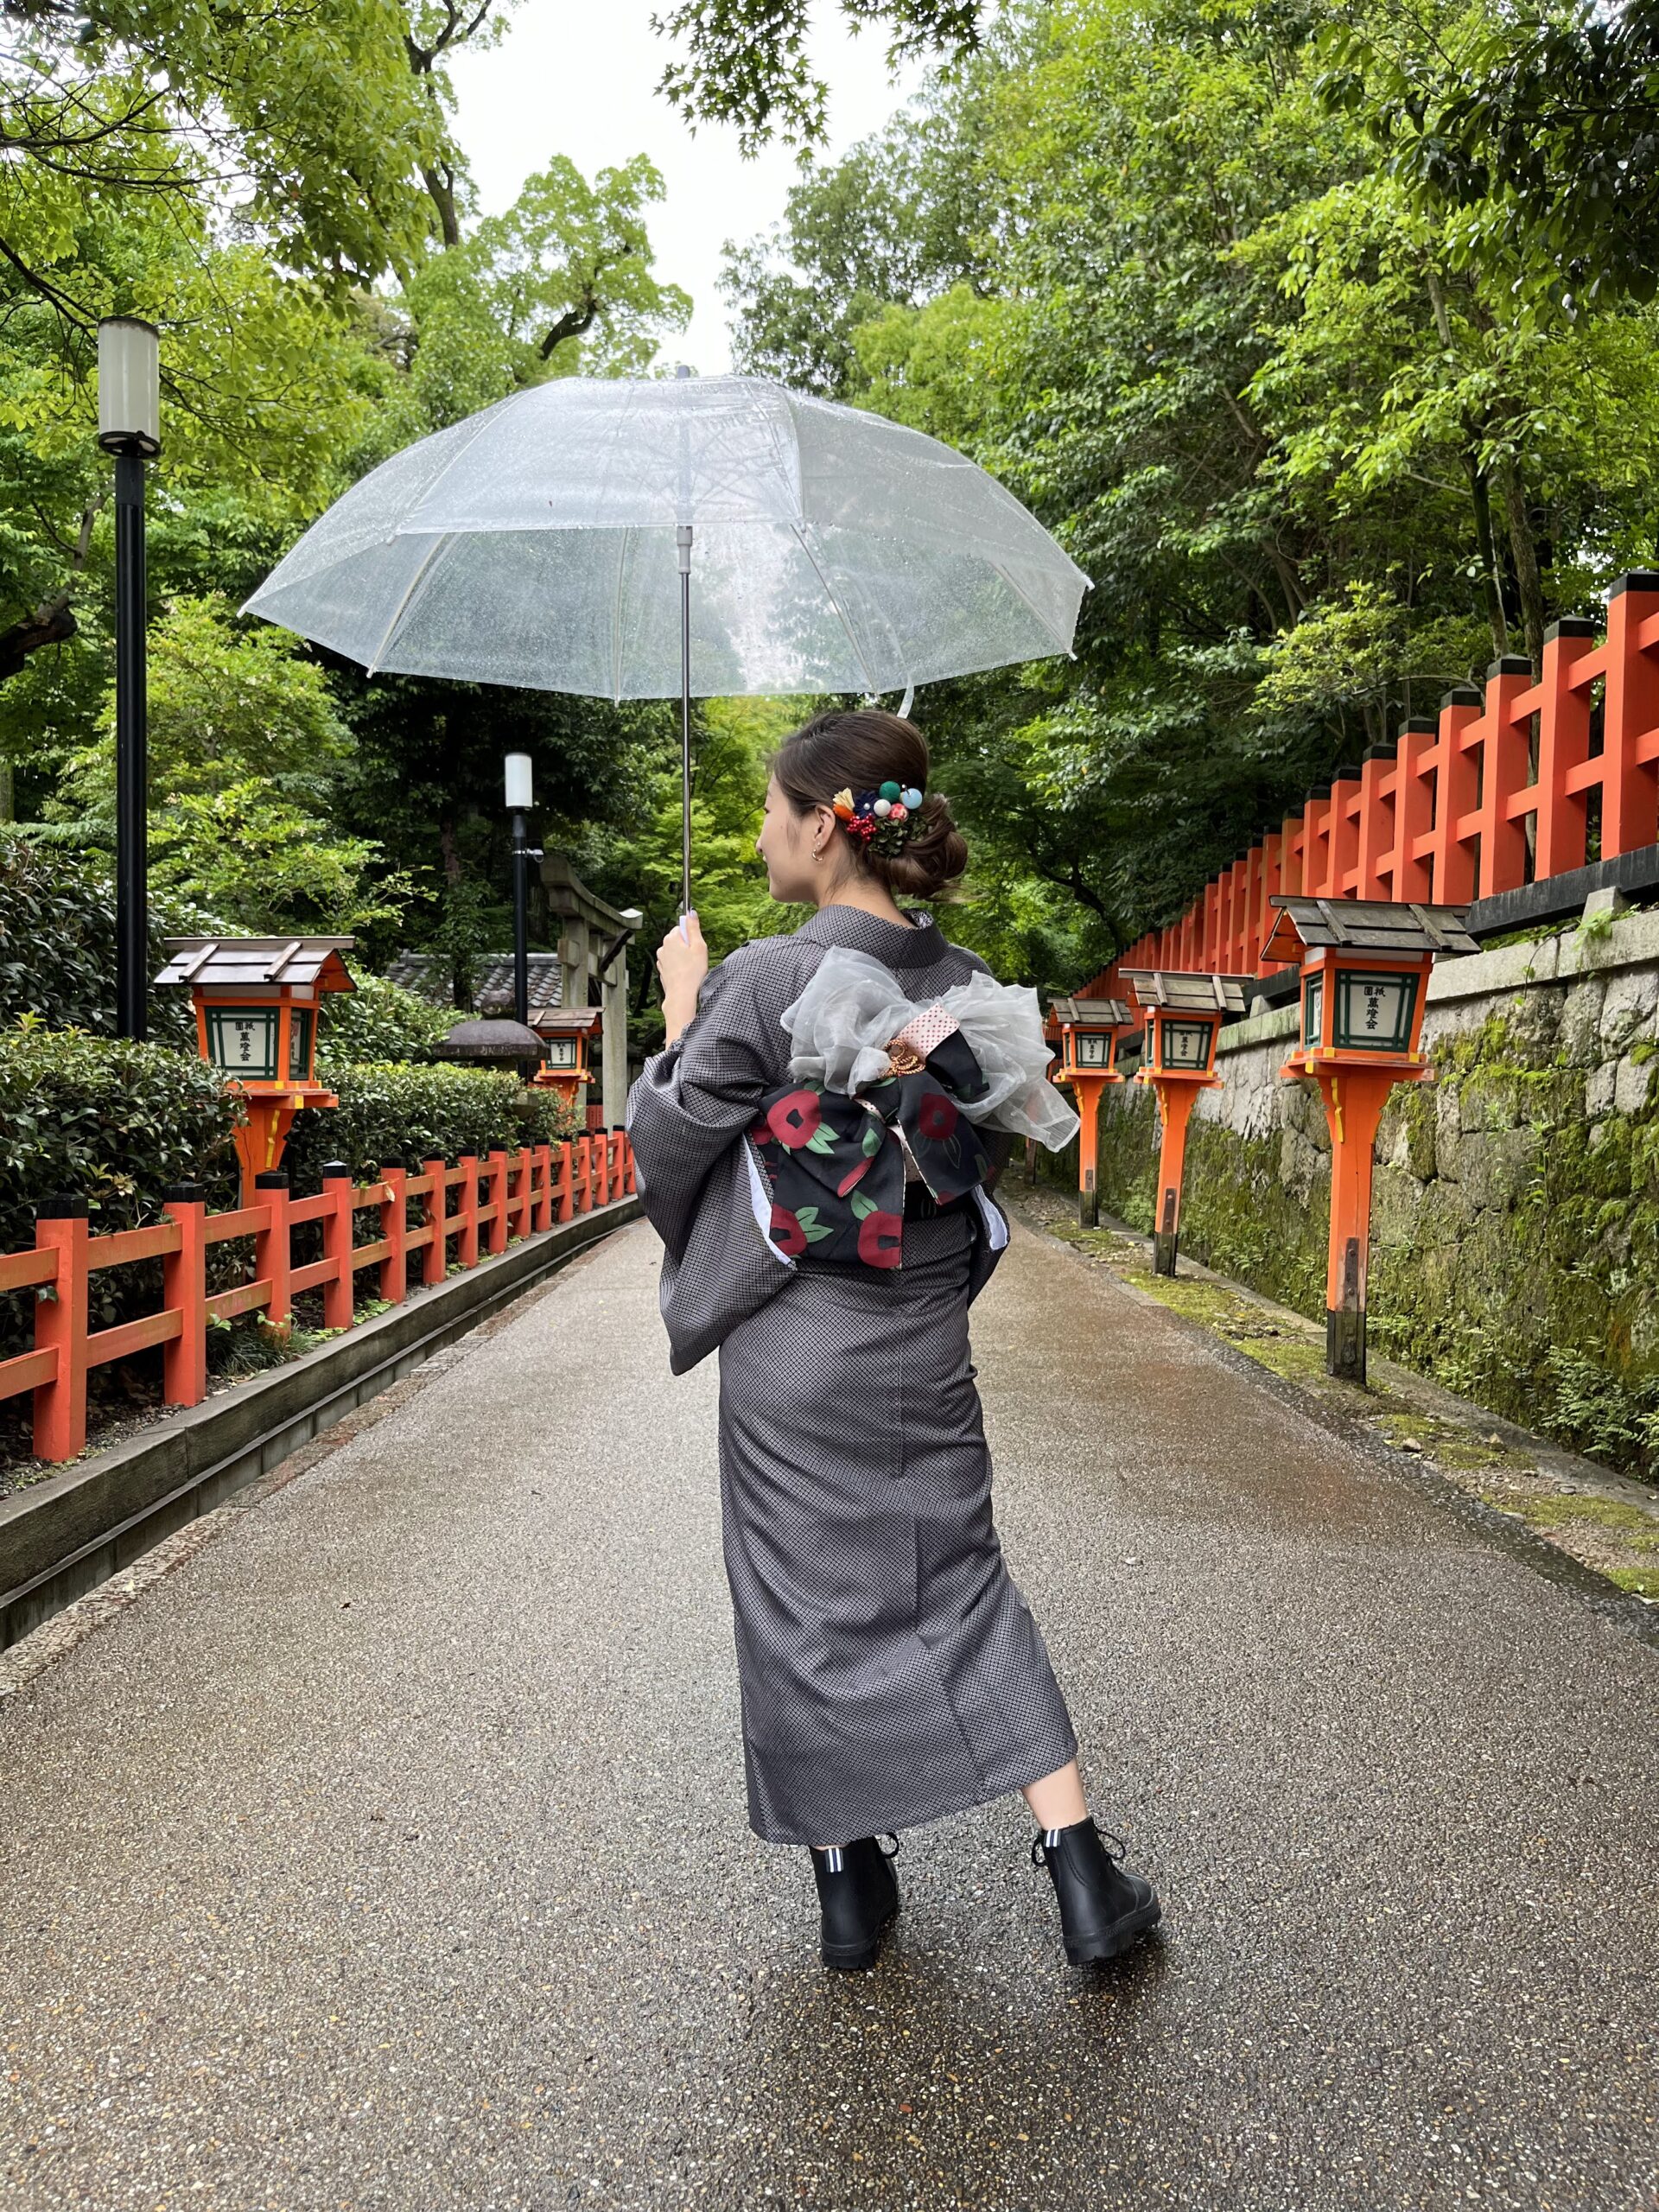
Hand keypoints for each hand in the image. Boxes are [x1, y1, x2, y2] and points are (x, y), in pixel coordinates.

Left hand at [657, 911, 707, 1043]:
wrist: (682, 995)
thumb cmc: (692, 972)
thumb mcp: (699, 946)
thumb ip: (694, 927)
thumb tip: (691, 912)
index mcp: (671, 938)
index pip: (682, 927)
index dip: (692, 936)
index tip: (696, 945)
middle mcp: (663, 947)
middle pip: (678, 939)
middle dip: (687, 946)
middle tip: (695, 957)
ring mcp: (661, 959)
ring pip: (675, 951)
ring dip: (683, 956)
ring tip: (691, 967)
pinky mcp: (662, 969)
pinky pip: (673, 962)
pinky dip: (679, 965)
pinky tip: (685, 973)